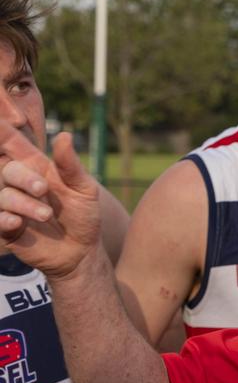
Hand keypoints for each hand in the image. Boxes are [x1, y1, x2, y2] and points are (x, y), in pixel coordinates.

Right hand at [0, 120, 100, 278]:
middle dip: (24, 178)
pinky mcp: (8, 228)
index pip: (14, 145)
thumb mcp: (84, 189)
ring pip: (4, 196)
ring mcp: (13, 206)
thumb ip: (71, 165)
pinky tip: (16, 222)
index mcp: (38, 169)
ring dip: (24, 204)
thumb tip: (64, 135)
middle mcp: (21, 184)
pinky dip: (4, 219)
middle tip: (43, 189)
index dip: (2, 132)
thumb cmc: (84, 215)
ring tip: (46, 215)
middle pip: (8, 170)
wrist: (82, 250)